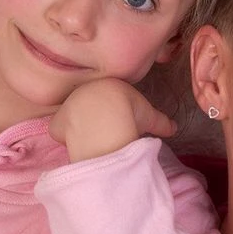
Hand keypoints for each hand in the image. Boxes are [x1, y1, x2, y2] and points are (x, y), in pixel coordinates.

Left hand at [48, 79, 174, 162]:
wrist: (104, 115)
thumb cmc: (129, 109)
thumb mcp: (149, 116)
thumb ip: (161, 122)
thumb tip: (174, 129)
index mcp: (105, 87)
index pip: (107, 98)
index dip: (113, 110)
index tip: (118, 122)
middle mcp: (84, 93)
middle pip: (87, 107)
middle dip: (94, 118)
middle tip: (105, 133)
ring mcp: (68, 108)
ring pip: (72, 119)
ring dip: (80, 129)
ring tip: (92, 141)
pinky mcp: (58, 124)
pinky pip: (60, 132)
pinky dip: (67, 139)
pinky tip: (78, 146)